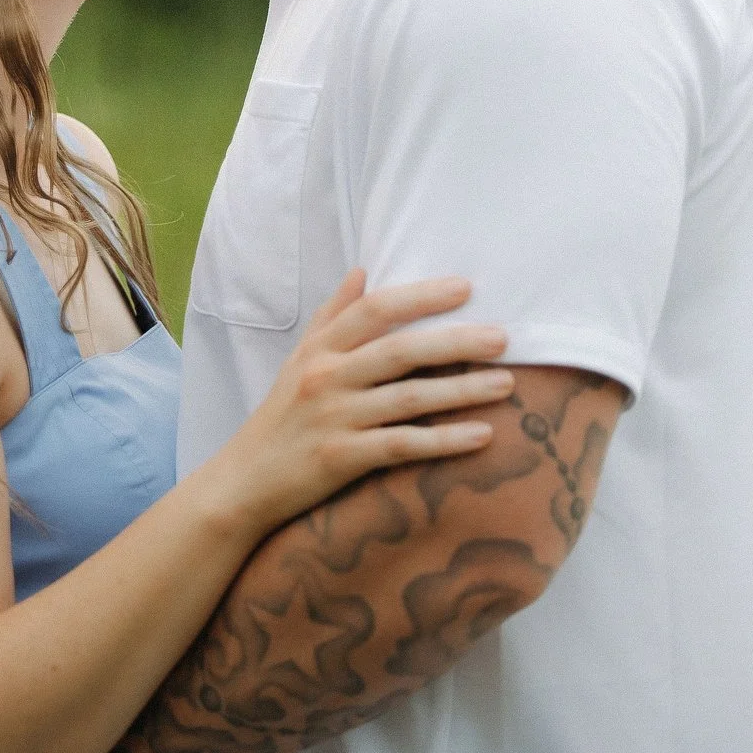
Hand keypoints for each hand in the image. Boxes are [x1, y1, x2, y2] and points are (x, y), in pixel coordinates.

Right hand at [205, 270, 509, 537]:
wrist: (245, 481)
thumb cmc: (280, 416)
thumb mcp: (299, 359)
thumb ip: (332, 316)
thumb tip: (362, 271)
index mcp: (320, 350)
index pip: (373, 310)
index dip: (420, 296)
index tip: (465, 287)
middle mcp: (327, 378)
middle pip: (399, 350)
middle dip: (454, 341)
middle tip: (503, 337)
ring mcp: (335, 418)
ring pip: (408, 398)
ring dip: (461, 390)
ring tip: (507, 383)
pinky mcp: (341, 459)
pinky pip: (402, 445)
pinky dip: (443, 440)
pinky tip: (482, 436)